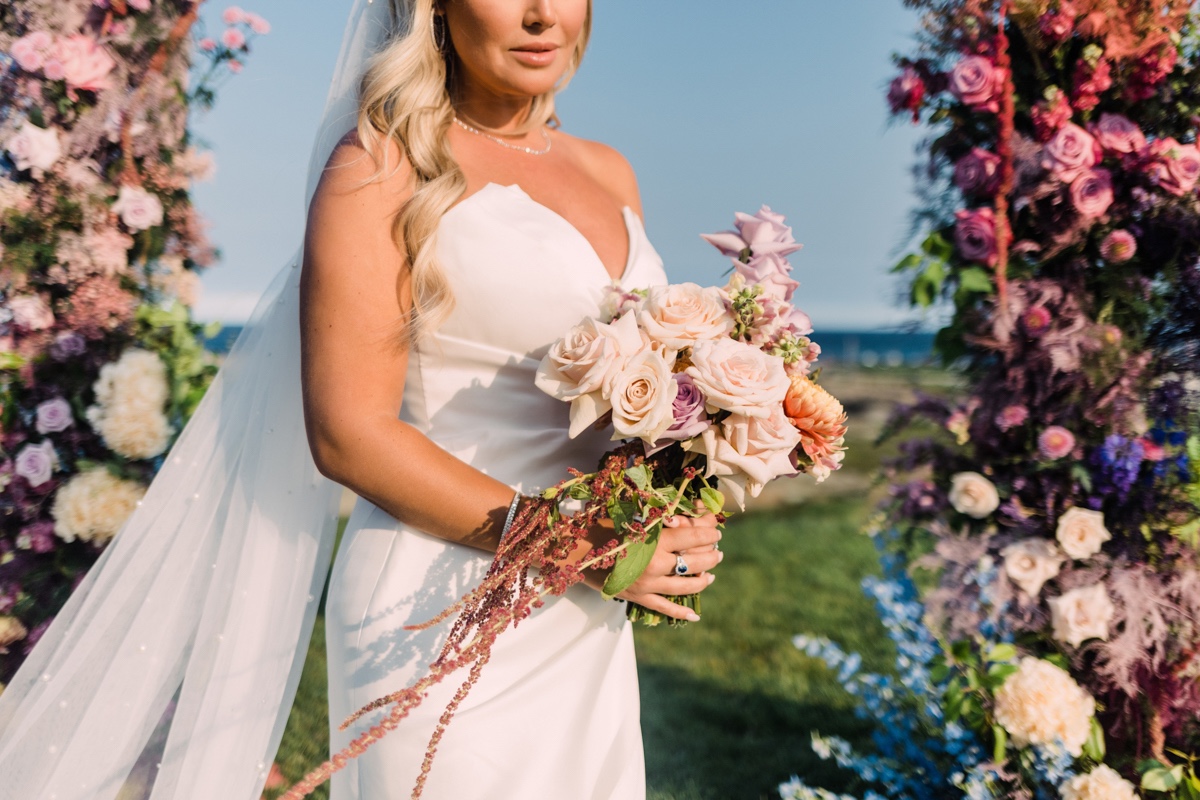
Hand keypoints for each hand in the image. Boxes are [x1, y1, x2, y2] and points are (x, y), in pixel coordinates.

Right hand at [580, 505, 722, 621]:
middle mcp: (654, 564)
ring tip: (711, 576)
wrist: (575, 553)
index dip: (708, 534)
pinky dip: (681, 612)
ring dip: (702, 581)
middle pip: (693, 562)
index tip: (717, 532)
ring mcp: (647, 584)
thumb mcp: (632, 519)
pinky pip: (664, 608)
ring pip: (685, 586)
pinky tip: (694, 616)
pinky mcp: (638, 598)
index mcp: (654, 541)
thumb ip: (658, 521)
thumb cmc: (602, 529)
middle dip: (711, 557)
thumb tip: (684, 518)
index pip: (692, 537)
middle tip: (719, 553)